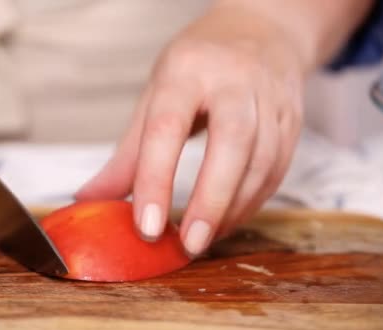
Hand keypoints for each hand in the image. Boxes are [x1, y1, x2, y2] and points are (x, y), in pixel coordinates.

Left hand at [76, 6, 304, 256]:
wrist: (259, 31)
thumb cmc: (198, 66)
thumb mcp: (155, 96)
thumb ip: (127, 155)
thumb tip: (90, 199)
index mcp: (186, 70)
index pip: (167, 126)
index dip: (156, 179)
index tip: (147, 226)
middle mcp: (233, 80)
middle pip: (232, 142)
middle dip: (210, 200)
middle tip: (188, 244)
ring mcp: (270, 98)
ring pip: (262, 161)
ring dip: (233, 209)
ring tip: (203, 240)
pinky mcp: (292, 119)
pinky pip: (277, 170)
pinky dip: (252, 203)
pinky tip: (228, 221)